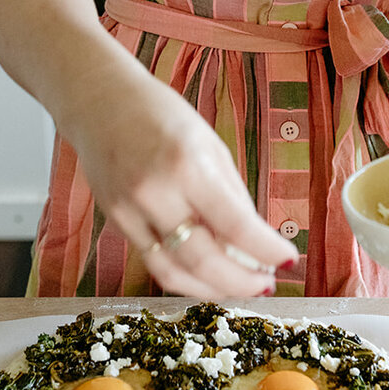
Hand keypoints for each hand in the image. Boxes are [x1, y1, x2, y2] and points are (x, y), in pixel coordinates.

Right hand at [69, 62, 294, 297]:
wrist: (99, 100)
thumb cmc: (161, 115)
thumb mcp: (210, 144)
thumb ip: (231, 195)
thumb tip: (254, 242)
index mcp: (188, 164)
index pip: (235, 224)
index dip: (266, 251)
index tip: (289, 260)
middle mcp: (156, 192)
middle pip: (204, 259)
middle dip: (241, 282)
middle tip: (265, 284)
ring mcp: (130, 211)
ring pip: (174, 273)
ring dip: (213, 289)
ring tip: (239, 288)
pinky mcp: (115, 221)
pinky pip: (153, 262)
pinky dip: (184, 277)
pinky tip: (206, 277)